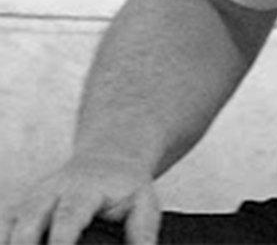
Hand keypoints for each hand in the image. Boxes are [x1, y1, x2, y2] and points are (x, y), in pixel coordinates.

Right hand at [1, 154, 159, 244]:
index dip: (60, 240)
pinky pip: (3, 224)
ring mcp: (31, 200)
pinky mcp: (19, 209)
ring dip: (11, 242)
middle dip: (25, 244)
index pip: (68, 216)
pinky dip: (4, 238)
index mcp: (85, 189)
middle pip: (29, 219)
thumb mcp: (143, 205)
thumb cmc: (125, 187)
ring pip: (10, 223)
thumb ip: (142, 233)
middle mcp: (51, 192)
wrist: (108, 159)